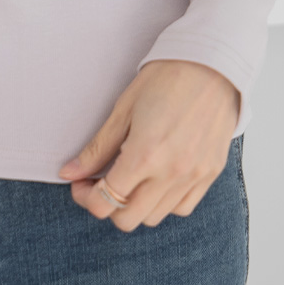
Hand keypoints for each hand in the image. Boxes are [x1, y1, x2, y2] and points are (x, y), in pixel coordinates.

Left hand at [60, 61, 240, 231]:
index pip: (104, 202)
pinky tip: (156, 180)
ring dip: (135, 205)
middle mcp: (171, 172)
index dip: (85, 197)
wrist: (213, 65)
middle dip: (107, 205)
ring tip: (131, 179)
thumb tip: (69, 173)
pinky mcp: (211, 174)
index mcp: (145, 155)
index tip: (82, 182)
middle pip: (127, 219)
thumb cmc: (167, 79)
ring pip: (154, 217)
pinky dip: (164, 202)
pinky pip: (182, 207)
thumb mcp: (123, 110)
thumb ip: (97, 148)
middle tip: (102, 183)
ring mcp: (194, 176)